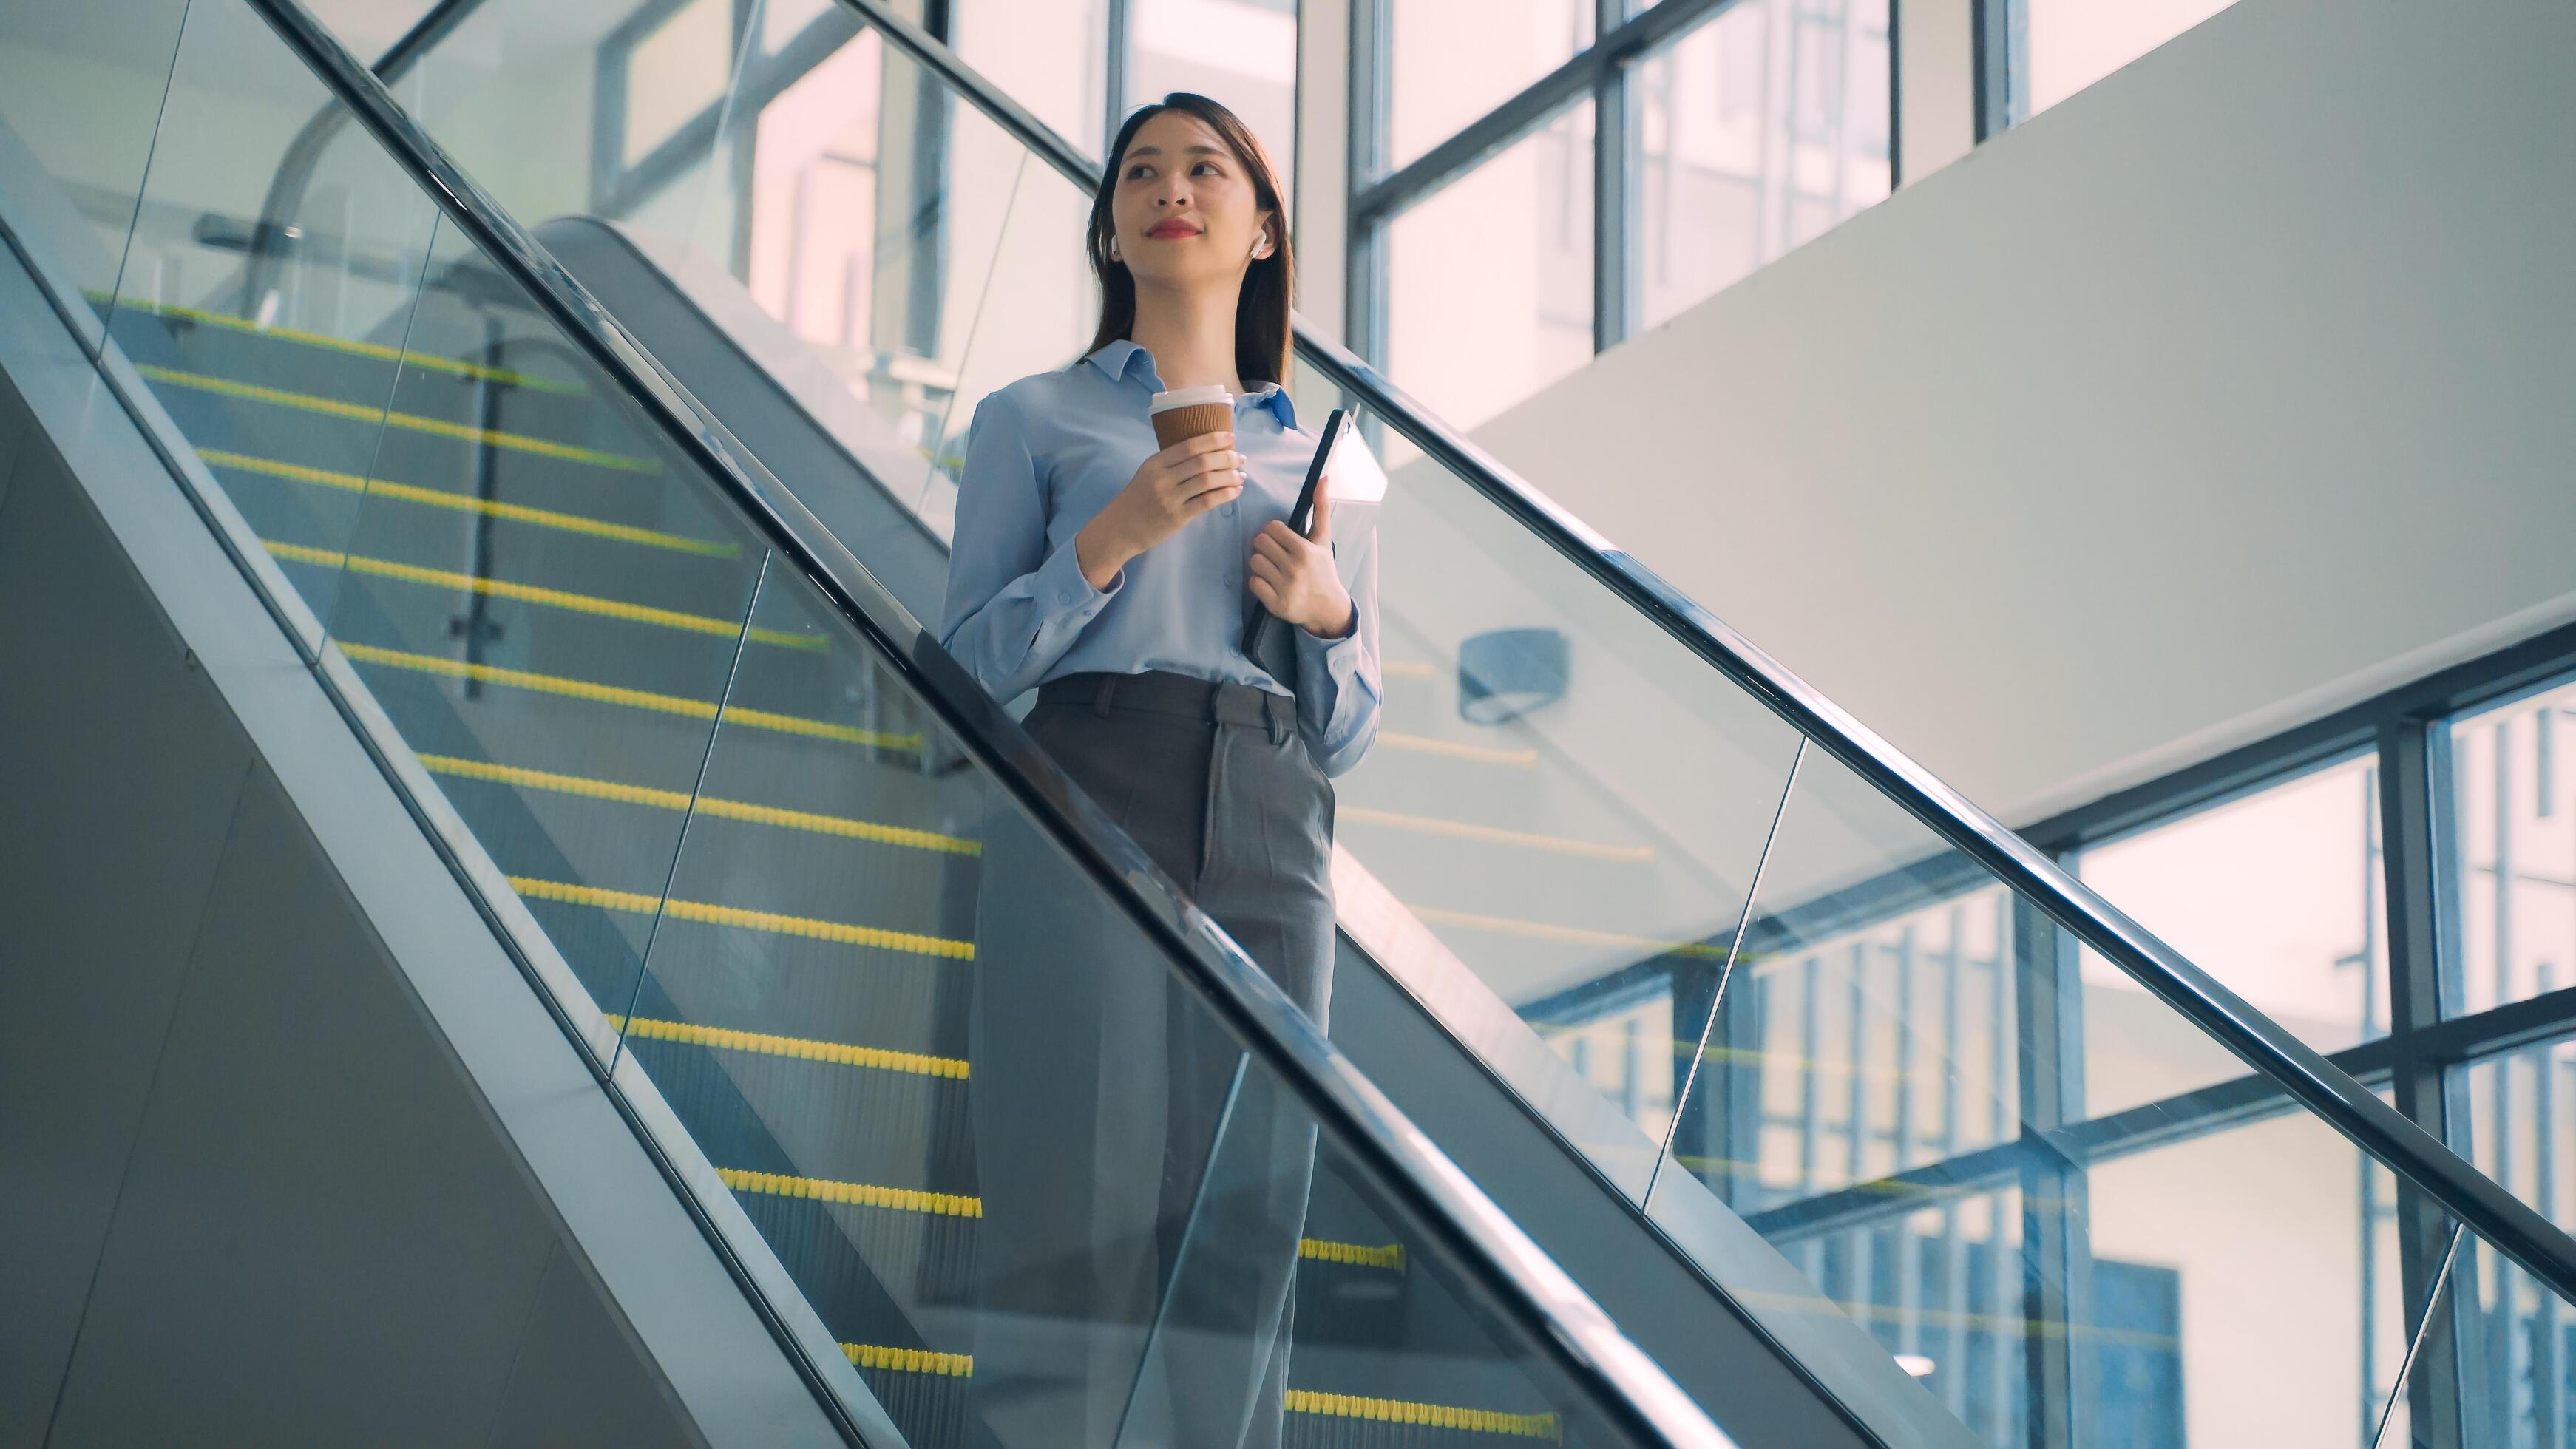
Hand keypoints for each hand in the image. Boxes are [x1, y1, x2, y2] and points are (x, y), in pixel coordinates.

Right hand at [1075, 430, 1243, 588]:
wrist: (1120, 528)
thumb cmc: (1138, 499)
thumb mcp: (1148, 474)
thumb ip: (1171, 463)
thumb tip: (1207, 453)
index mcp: (1156, 463)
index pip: (1189, 446)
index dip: (1213, 439)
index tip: (1230, 437)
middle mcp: (1163, 478)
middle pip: (1202, 462)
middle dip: (1226, 457)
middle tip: (1240, 458)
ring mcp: (1170, 498)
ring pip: (1207, 481)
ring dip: (1229, 476)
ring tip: (1241, 475)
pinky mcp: (1177, 517)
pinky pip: (1207, 502)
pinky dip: (1225, 494)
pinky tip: (1235, 491)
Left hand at [1249, 489, 1352, 638]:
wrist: (1328, 607)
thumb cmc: (1323, 568)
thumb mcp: (1323, 538)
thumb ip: (1321, 507)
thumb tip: (1324, 477)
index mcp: (1304, 550)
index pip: (1271, 528)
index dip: (1273, 532)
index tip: (1281, 540)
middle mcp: (1294, 568)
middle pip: (1259, 543)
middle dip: (1265, 546)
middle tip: (1275, 553)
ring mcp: (1285, 587)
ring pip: (1254, 561)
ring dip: (1260, 563)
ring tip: (1273, 567)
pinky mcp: (1276, 604)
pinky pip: (1253, 583)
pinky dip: (1259, 582)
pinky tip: (1271, 582)